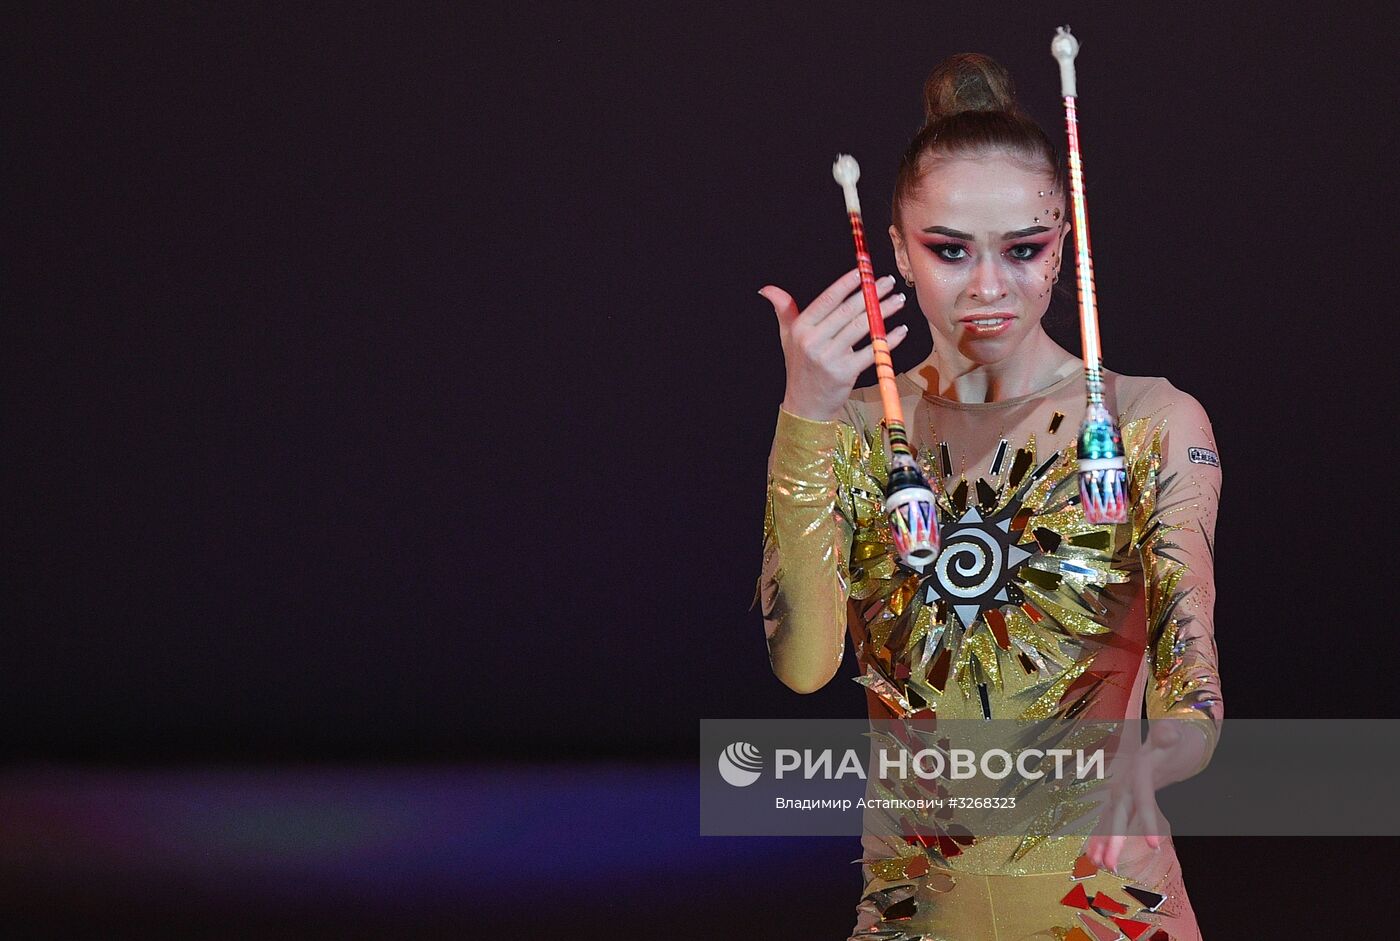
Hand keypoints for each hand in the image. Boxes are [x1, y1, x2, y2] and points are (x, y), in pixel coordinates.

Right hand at [759, 267, 909, 422]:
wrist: (805, 405)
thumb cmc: (799, 368)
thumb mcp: (787, 338)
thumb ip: (783, 310)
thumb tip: (767, 289)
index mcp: (801, 328)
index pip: (827, 299)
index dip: (847, 283)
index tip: (864, 271)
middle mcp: (813, 341)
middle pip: (847, 310)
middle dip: (871, 293)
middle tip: (888, 282)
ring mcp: (829, 357)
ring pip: (861, 327)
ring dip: (883, 311)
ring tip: (898, 300)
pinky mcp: (845, 372)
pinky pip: (871, 351)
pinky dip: (888, 340)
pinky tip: (900, 330)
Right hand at [1083, 720, 1201, 871]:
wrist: (1164, 737)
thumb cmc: (1172, 737)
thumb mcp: (1174, 733)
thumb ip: (1168, 733)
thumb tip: (1167, 732)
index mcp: (1138, 770)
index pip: (1143, 799)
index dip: (1147, 821)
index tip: (1155, 845)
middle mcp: (1124, 783)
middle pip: (1117, 815)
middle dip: (1112, 840)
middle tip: (1110, 865)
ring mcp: (1120, 792)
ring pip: (1108, 821)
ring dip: (1102, 843)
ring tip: (1100, 866)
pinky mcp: (1122, 800)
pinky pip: (1108, 821)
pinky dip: (1101, 838)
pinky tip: (1095, 857)